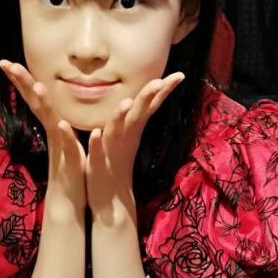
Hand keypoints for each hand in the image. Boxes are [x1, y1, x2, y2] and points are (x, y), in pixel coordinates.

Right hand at [0, 60, 86, 211]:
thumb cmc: (69, 170)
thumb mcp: (66, 141)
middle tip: (6, 63)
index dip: (22, 80)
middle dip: (22, 83)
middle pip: (35, 103)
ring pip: (50, 121)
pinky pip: (67, 147)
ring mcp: (59, 147)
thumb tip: (53, 111)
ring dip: (43, 104)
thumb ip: (58, 125)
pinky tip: (60, 124)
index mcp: (53, 125)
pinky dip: (65, 136)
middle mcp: (52, 132)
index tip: (8, 62)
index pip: (35, 98)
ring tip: (38, 85)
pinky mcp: (69, 162)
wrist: (69, 201)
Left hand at [85, 72, 184, 216]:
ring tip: (128, 103)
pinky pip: (98, 152)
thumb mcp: (124, 139)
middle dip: (149, 97)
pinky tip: (96, 133)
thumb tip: (136, 102)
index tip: (180, 75)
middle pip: (139, 114)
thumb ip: (131, 120)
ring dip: (121, 116)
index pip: (150, 106)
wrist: (110, 203)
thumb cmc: (116, 167)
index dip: (163, 91)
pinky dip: (97, 143)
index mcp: (132, 131)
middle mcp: (126, 139)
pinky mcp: (98, 166)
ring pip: (118, 130)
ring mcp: (112, 152)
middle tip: (161, 82)